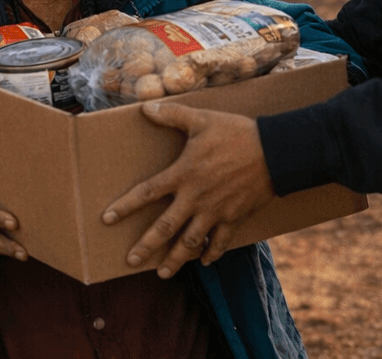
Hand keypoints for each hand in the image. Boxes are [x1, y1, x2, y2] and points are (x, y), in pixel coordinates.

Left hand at [102, 102, 273, 278]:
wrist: (274, 151)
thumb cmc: (236, 133)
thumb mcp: (202, 120)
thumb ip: (172, 115)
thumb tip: (145, 108)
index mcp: (183, 174)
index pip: (147, 192)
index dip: (125, 206)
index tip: (107, 219)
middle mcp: (195, 198)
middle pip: (165, 228)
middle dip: (146, 247)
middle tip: (130, 261)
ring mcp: (215, 211)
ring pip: (190, 243)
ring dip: (176, 260)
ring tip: (163, 273)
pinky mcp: (234, 218)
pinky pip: (219, 242)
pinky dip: (211, 254)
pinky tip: (204, 261)